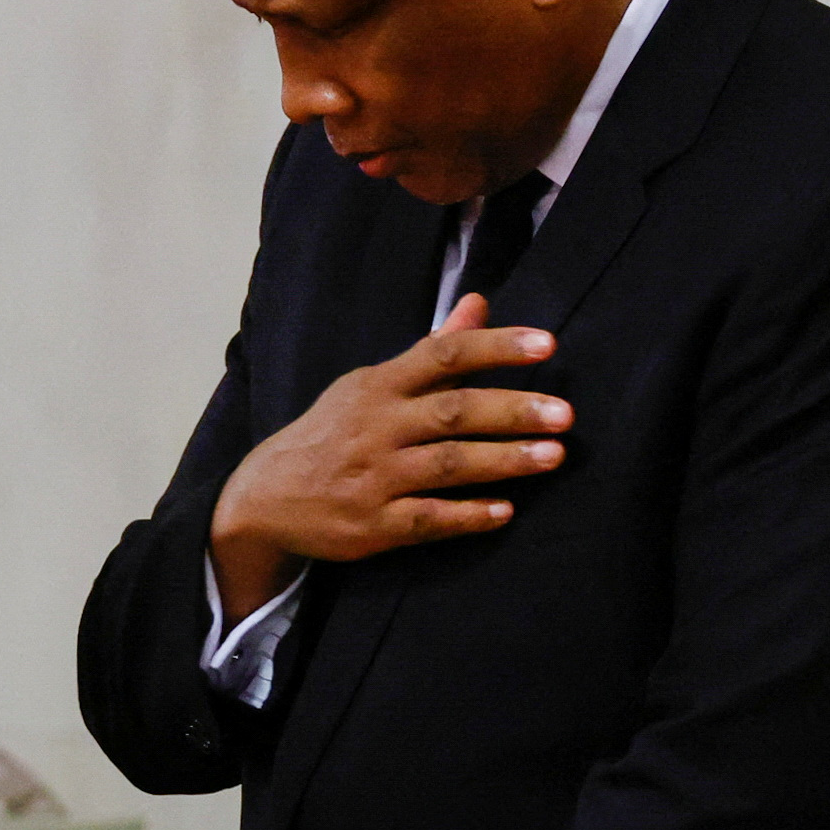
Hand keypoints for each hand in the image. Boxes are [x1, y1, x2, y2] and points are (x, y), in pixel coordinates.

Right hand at [209, 294, 571, 622]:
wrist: (264, 498)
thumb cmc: (334, 431)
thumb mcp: (372, 383)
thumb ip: (432, 349)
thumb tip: (480, 303)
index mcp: (379, 385)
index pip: (443, 355)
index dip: (496, 347)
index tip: (547, 344)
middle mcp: (376, 427)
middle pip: (453, 413)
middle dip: (512, 411)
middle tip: (565, 415)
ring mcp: (374, 478)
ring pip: (447, 466)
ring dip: (504, 461)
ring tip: (554, 457)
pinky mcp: (372, 526)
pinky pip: (427, 520)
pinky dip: (467, 516)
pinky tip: (505, 511)